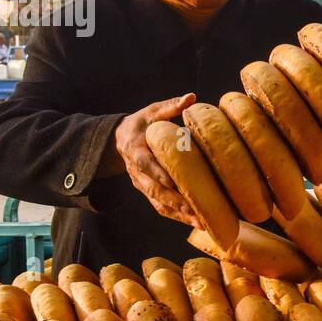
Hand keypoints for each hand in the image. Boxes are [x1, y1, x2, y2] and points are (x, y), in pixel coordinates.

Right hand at [107, 93, 198, 224]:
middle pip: (155, 190)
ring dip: (179, 214)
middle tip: (195, 210)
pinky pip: (162, 207)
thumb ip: (170, 107)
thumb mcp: (151, 112)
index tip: (174, 182)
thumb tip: (191, 97)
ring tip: (201, 223)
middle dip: (175, 201)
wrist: (120, 141)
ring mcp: (142, 185)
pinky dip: (178, 217)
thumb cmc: (141, 124)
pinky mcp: (148, 192)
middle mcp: (137, 173)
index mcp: (136, 151)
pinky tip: (197, 223)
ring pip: (159, 203)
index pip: (147, 165)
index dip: (159, 174)